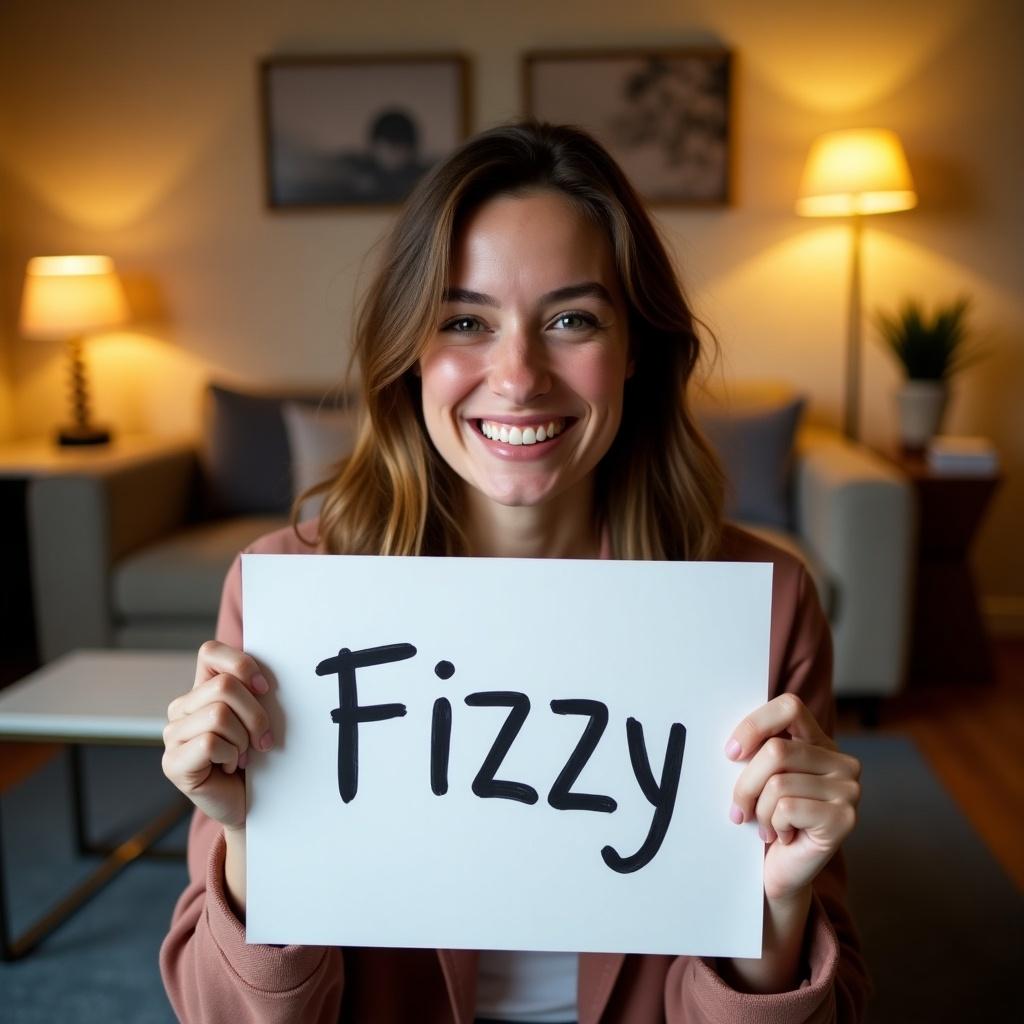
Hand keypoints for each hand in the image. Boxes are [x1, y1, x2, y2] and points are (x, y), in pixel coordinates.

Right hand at [161, 640, 272, 830]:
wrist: (252, 802)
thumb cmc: (259, 757)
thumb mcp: (259, 716)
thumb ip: (254, 691)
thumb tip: (265, 677)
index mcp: (202, 689)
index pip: (210, 652)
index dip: (241, 664)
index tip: (265, 689)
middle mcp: (181, 708)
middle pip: (224, 686)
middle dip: (255, 713)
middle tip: (262, 739)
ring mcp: (173, 735)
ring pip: (218, 714)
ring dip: (243, 738)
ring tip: (243, 755)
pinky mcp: (172, 762)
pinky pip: (209, 743)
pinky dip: (231, 756)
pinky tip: (229, 767)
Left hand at [726, 693, 860, 902]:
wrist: (781, 872)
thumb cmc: (767, 819)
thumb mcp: (760, 777)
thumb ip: (757, 750)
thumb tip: (732, 742)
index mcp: (821, 742)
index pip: (789, 707)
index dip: (755, 724)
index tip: (731, 752)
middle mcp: (842, 762)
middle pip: (775, 750)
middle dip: (745, 783)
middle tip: (740, 808)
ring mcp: (849, 790)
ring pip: (777, 782)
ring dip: (759, 810)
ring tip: (766, 825)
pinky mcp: (845, 819)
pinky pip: (786, 808)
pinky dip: (773, 824)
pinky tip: (783, 836)